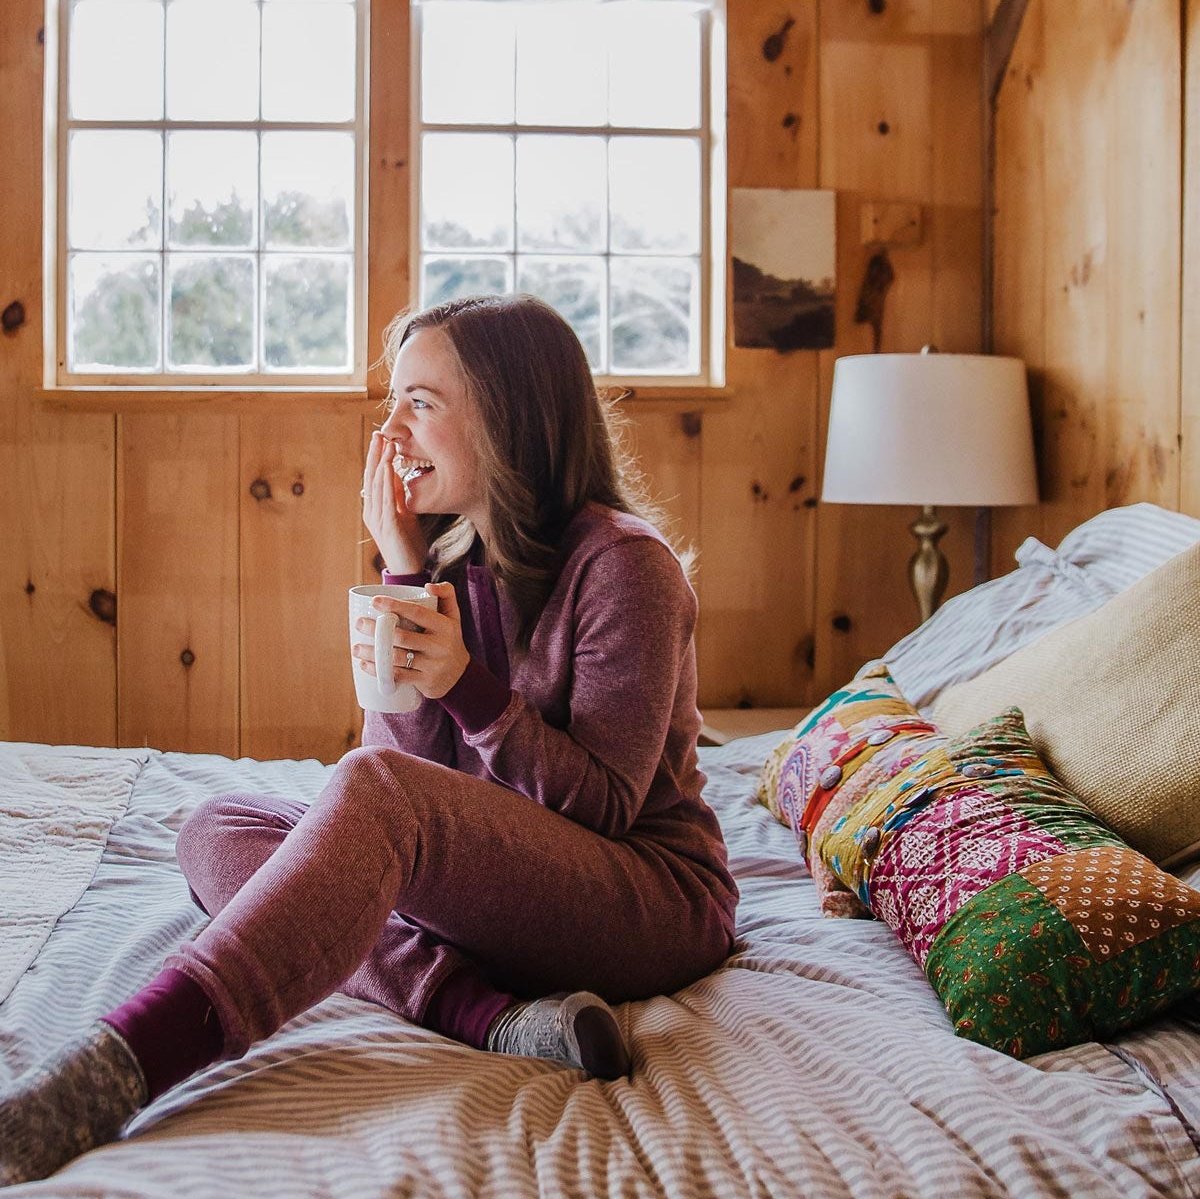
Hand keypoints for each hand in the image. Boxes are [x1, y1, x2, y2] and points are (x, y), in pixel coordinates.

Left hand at [351, 581, 469, 699]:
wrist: (461, 676)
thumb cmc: (449, 639)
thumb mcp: (453, 616)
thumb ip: (446, 593)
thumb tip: (428, 585)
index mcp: (445, 626)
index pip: (418, 613)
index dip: (395, 606)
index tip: (375, 601)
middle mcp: (439, 645)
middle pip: (402, 636)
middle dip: (377, 630)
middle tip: (359, 624)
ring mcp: (432, 665)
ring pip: (397, 658)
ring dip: (373, 653)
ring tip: (356, 647)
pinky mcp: (425, 681)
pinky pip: (398, 676)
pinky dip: (379, 671)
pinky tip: (365, 665)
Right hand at [362, 431, 426, 574]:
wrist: (408, 569)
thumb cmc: (407, 543)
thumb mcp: (403, 513)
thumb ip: (397, 495)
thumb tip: (395, 473)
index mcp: (374, 508)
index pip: (373, 478)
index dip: (376, 458)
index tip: (381, 438)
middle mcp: (372, 511)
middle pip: (371, 477)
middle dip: (375, 455)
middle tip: (379, 433)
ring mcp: (378, 518)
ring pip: (377, 485)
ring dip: (381, 463)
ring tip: (385, 444)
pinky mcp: (388, 524)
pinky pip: (386, 499)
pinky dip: (386, 481)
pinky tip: (387, 467)